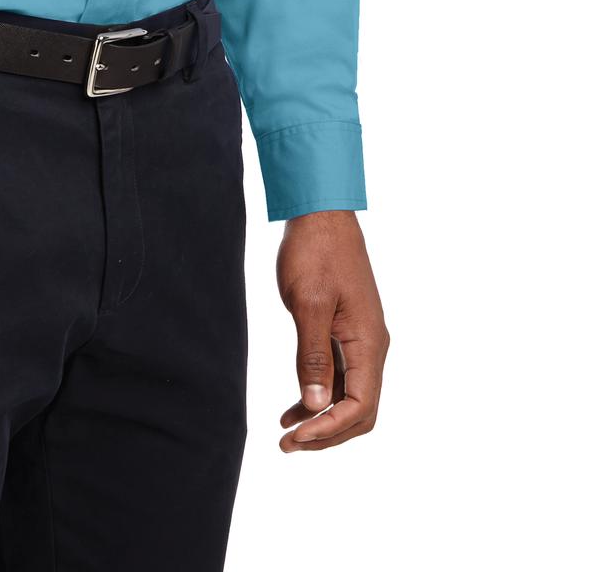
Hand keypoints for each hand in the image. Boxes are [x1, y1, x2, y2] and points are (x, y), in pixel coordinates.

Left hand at [275, 210, 388, 451]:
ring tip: (287, 435)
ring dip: (322, 418)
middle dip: (327, 433)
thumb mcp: (308, 303)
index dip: (329, 428)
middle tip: (289, 446)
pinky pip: (340, 376)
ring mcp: (360, 339)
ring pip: (350, 396)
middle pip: (360, 410)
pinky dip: (320, 395)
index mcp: (369, 341)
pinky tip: (295, 407)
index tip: (297, 437)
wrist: (321, 214)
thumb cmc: (315, 252)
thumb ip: (313, 355)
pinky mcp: (347, 331)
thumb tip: (317, 405)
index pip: (361, 405)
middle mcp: (372, 346)